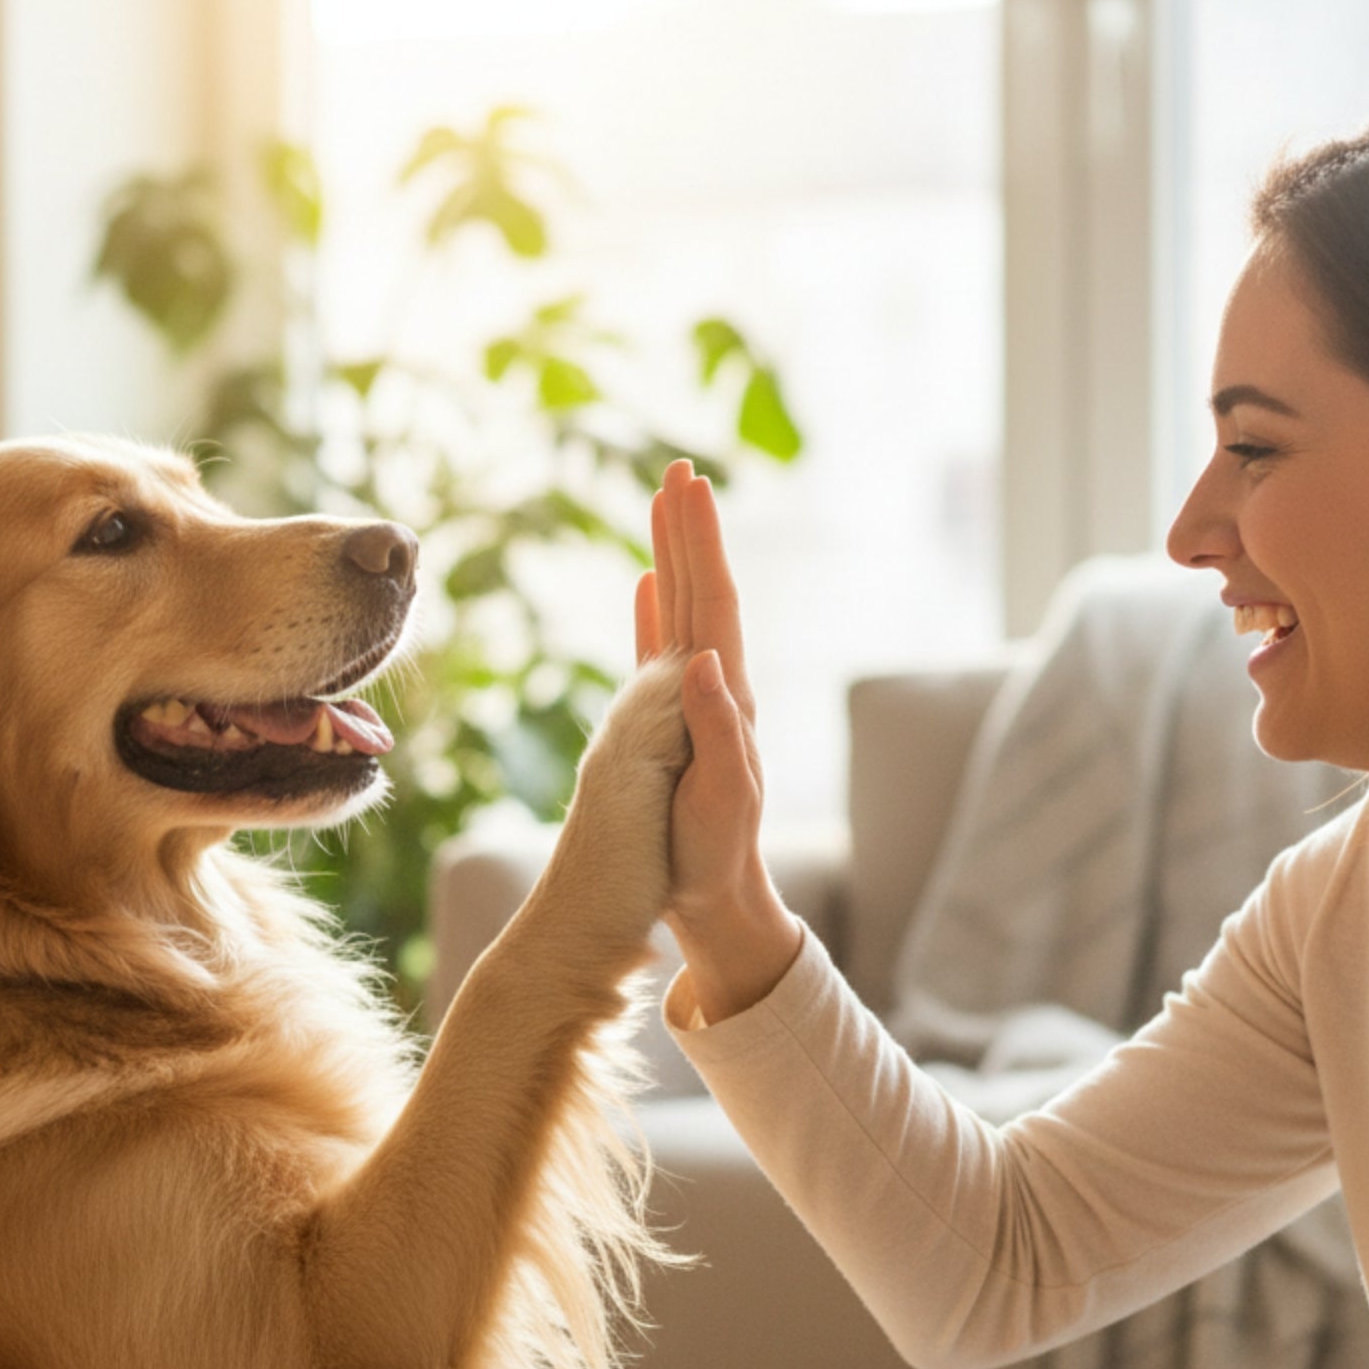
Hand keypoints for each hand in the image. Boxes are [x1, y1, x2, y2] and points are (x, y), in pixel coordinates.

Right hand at [634, 461, 803, 1022]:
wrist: (716, 899)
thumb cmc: (715, 856)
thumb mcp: (722, 797)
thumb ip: (715, 730)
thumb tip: (704, 659)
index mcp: (725, 699)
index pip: (712, 603)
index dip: (699, 544)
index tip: (688, 485)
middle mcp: (713, 690)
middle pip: (699, 592)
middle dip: (689, 531)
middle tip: (681, 469)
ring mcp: (690, 703)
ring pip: (679, 611)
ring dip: (673, 558)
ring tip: (664, 507)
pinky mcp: (668, 723)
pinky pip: (656, 650)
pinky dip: (650, 613)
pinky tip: (643, 587)